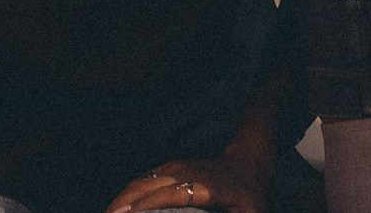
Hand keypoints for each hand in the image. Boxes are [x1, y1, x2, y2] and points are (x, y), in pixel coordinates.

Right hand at [106, 157, 265, 212]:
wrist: (248, 162)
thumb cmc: (250, 195)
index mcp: (205, 187)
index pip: (171, 194)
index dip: (148, 205)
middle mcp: (186, 173)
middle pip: (147, 186)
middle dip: (123, 204)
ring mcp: (176, 168)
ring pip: (141, 182)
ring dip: (121, 200)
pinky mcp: (170, 169)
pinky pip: (143, 181)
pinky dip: (127, 194)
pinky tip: (119, 208)